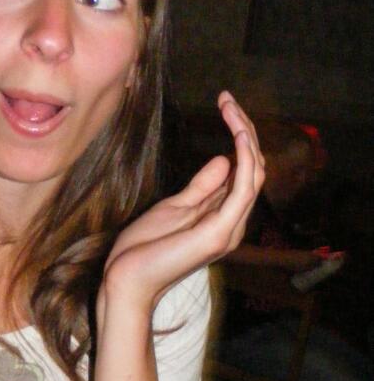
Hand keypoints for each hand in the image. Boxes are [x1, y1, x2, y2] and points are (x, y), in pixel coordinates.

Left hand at [98, 92, 264, 318]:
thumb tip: (225, 160)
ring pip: (253, 173)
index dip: (240, 136)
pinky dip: (245, 157)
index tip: (225, 105)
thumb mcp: (175, 207)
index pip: (245, 171)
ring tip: (230, 107)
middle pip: (254, 168)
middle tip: (228, 99)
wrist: (127, 281)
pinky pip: (244, 188)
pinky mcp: (219, 232)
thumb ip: (202, 187)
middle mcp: (234, 224)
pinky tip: (237, 133)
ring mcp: (230, 229)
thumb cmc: (144, 249)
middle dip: (244, 129)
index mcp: (224, 218)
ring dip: (245, 135)